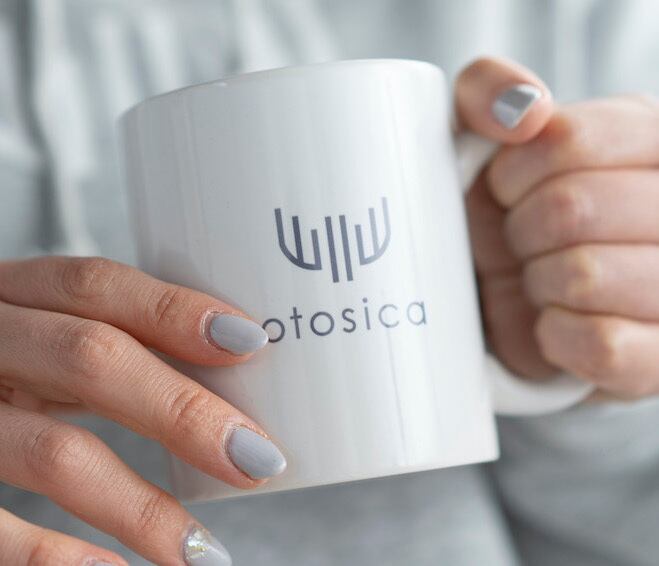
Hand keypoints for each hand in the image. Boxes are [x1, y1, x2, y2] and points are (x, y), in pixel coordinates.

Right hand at [0, 256, 284, 564]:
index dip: (176, 311)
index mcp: (19, 295)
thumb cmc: (5, 361)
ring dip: (141, 507)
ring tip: (204, 551)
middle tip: (257, 459)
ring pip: (52, 452)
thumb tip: (227, 370)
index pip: (98, 285)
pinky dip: (54, 558)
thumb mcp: (42, 332)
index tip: (251, 342)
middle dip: (183, 412)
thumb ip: (105, 344)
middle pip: (91, 359)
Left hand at [459, 57, 658, 398]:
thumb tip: (523, 109)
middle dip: (520, 230)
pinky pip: (605, 345)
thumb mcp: (482, 139)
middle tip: (523, 241)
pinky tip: (554, 322)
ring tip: (543, 279)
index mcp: (648, 141)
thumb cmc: (504, 213)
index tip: (504, 191)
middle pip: (572, 208)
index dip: (512, 174)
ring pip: (587, 275)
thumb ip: (488, 92)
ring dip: (538, 282)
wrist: (510, 296)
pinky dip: (556, 336)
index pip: (569, 141)